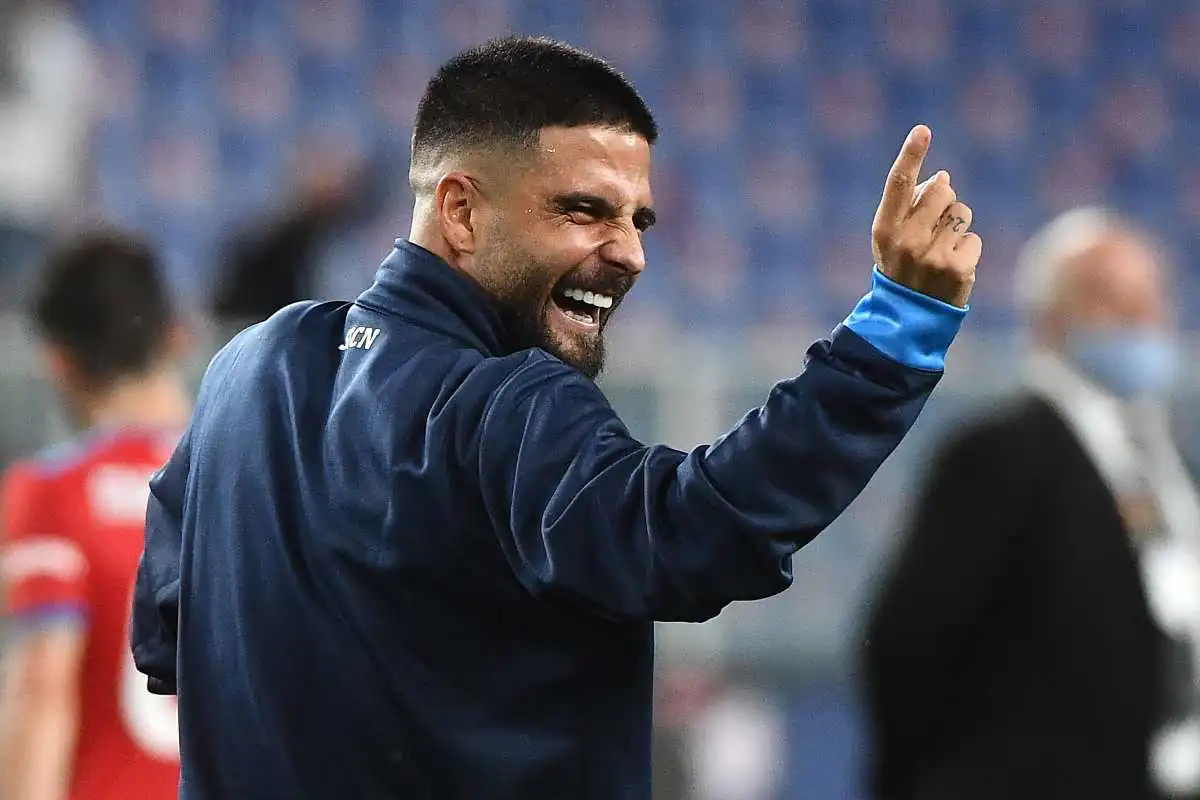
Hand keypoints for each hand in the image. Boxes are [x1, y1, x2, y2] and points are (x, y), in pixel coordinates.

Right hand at [871, 125, 980, 307]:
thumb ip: (910, 207)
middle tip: (933, 227)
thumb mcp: (892, 238)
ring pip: (962, 212)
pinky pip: (973, 238)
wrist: (907, 318)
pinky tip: (952, 268)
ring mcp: (933, 256)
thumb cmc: (901, 268)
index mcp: (885, 229)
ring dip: (957, 226)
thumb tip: (944, 177)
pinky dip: (966, 251)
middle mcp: (907, 240)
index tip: (922, 130)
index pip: (899, 184)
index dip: (911, 154)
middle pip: (942, 190)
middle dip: (944, 200)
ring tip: (941, 250)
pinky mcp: (958, 269)